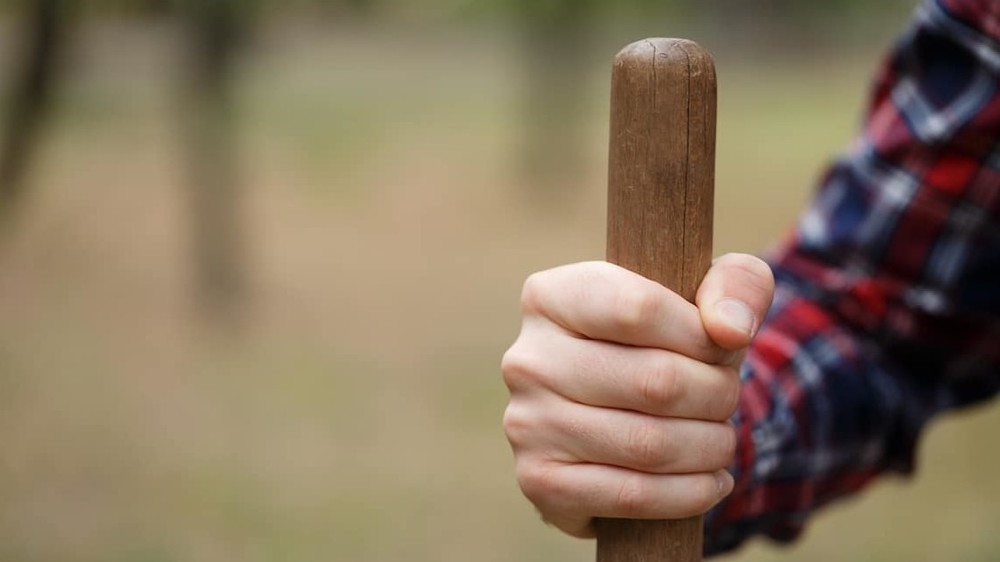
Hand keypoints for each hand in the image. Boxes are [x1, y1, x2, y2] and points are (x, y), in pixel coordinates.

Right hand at [501, 254, 774, 537]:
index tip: (724, 347)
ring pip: (649, 445)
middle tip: (728, 398)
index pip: (640, 310)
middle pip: (655, 381)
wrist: (619, 414)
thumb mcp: (708, 294)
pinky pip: (632, 495)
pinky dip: (689, 494)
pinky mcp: (539, 481)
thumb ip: (737, 285)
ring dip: (710, 447)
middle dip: (716, 395)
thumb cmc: (667, 340)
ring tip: (721, 440)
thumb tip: (731, 330)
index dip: (701, 336)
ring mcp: (527, 424)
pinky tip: (709, 481)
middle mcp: (527, 359)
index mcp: (551, 296)